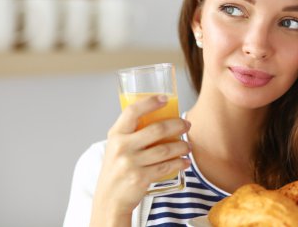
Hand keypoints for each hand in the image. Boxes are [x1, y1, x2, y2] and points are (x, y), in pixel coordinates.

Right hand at [90, 95, 190, 225]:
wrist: (109, 199)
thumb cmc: (117, 169)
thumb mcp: (117, 147)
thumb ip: (131, 133)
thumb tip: (159, 118)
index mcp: (116, 134)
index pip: (132, 111)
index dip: (150, 102)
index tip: (164, 98)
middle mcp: (122, 146)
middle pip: (157, 129)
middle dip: (177, 125)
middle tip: (186, 125)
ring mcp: (130, 162)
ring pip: (165, 149)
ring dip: (182, 146)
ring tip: (188, 146)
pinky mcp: (140, 177)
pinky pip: (166, 167)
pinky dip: (179, 163)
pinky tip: (184, 161)